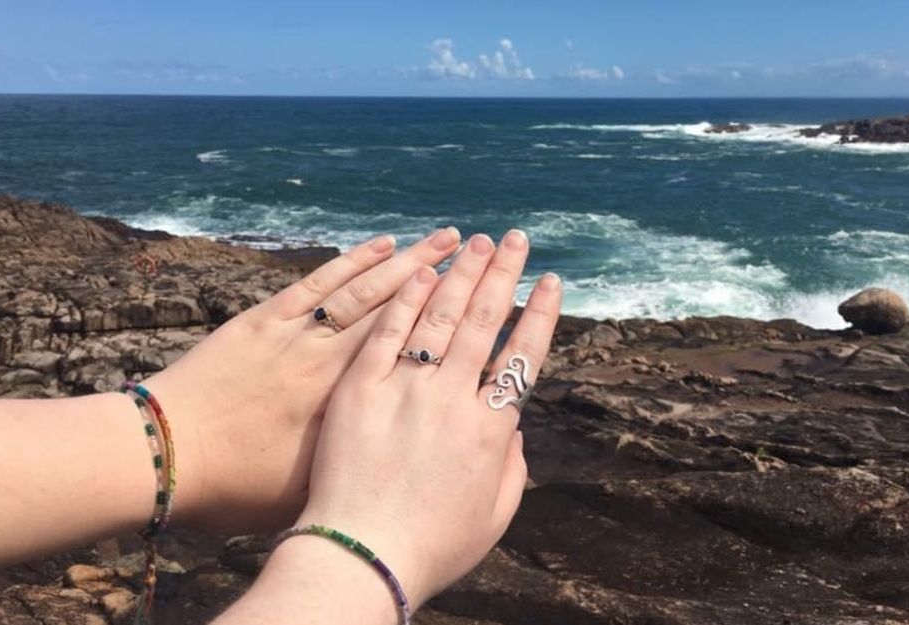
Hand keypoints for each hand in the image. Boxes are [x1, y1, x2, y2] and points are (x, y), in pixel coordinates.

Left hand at [143, 227, 461, 533]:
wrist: (164, 456)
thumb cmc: (234, 488)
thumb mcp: (308, 490)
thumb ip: (361, 460)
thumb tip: (410, 443)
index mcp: (345, 404)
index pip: (413, 354)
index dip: (455, 326)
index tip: (490, 301)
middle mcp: (329, 361)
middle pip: (400, 311)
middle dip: (446, 279)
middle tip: (483, 250)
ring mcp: (297, 334)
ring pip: (364, 289)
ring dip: (408, 260)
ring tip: (446, 236)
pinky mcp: (264, 318)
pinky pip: (320, 283)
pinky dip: (353, 261)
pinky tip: (383, 245)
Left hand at [291, 229, 562, 607]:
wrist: (359, 557)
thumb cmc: (430, 548)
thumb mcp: (494, 516)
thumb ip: (513, 467)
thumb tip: (513, 426)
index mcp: (491, 430)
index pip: (523, 355)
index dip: (540, 313)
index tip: (551, 280)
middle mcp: (453, 399)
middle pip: (483, 322)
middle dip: (503, 274)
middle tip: (516, 238)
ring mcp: (404, 389)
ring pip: (438, 316)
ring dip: (461, 273)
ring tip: (476, 240)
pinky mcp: (357, 389)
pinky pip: (385, 332)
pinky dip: (404, 297)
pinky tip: (420, 269)